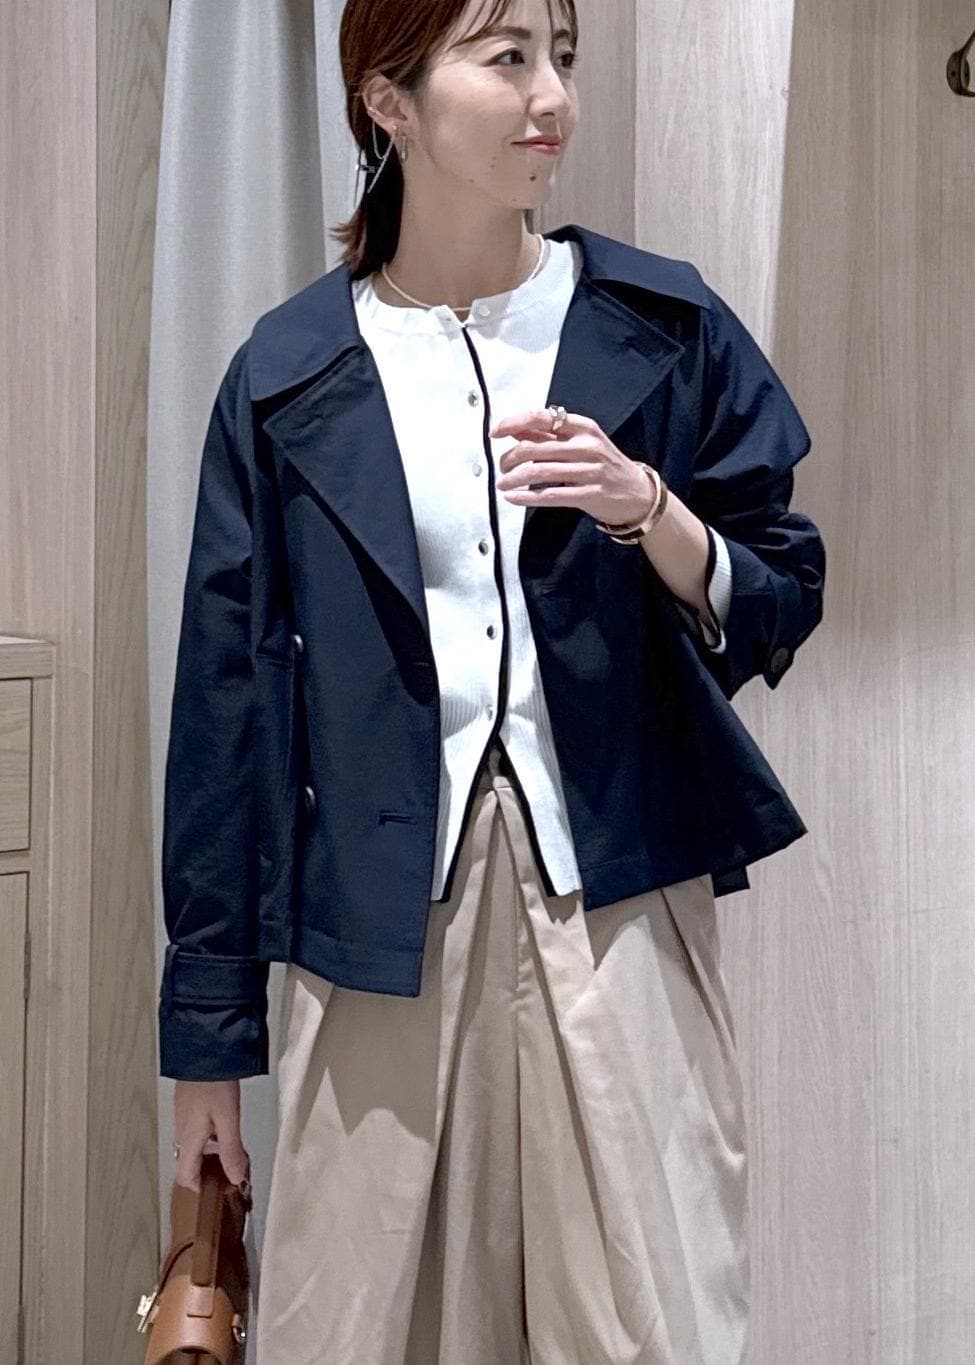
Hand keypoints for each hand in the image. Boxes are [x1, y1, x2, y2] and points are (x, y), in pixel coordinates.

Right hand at [173, 1079, 250, 1193]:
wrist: (203, 1052)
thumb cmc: (214, 1083)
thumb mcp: (228, 1119)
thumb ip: (231, 1150)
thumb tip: (235, 1178)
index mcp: (189, 1139)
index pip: (185, 1176)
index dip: (199, 1188)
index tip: (216, 1191)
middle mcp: (181, 1131)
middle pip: (190, 1162)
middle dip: (208, 1171)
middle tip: (230, 1170)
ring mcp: (182, 1117)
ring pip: (193, 1145)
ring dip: (209, 1152)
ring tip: (232, 1149)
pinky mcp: (187, 1105)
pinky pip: (194, 1130)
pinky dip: (208, 1136)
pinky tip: (223, 1125)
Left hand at [490, 408, 656, 527]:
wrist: (637, 492)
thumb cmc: (603, 465)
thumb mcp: (580, 443)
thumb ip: (548, 436)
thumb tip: (514, 429)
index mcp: (583, 427)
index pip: (541, 418)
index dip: (514, 423)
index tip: (495, 432)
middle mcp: (587, 446)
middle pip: (537, 448)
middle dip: (511, 458)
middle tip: (501, 467)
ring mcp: (590, 471)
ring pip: (541, 472)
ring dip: (515, 479)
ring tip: (503, 484)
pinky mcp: (590, 494)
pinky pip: (551, 495)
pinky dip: (527, 497)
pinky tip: (513, 497)